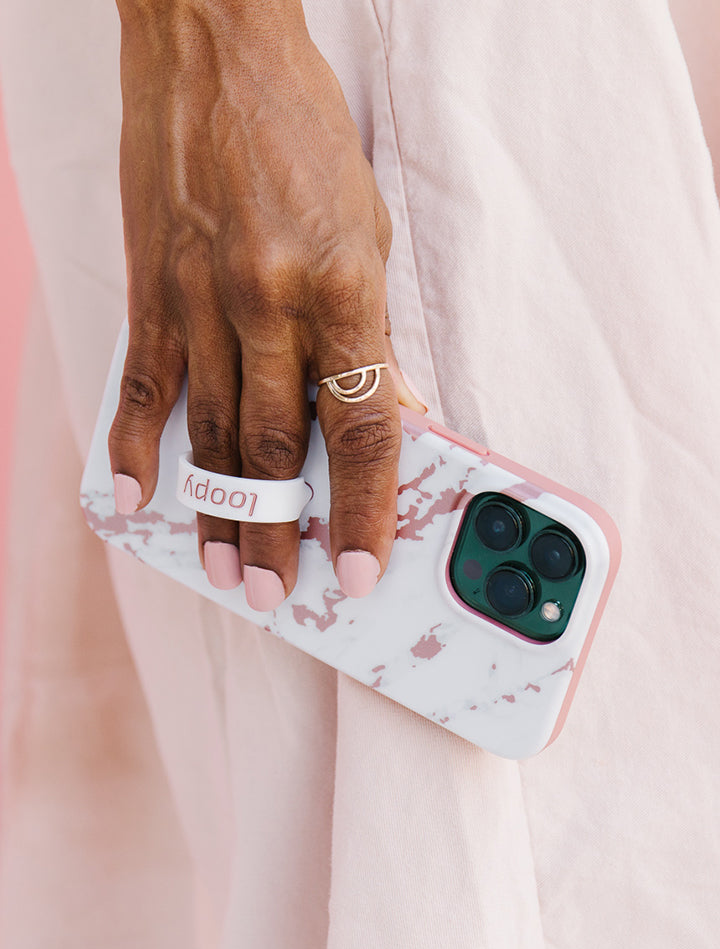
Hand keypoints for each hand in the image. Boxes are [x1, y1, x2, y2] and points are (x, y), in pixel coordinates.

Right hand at [108, 0, 425, 608]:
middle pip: (279, 446)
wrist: (217, 52)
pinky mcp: (152, 287)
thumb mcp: (369, 229)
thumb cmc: (305, 136)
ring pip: (211, 431)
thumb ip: (374, 330)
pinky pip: (145, 383)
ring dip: (219, 511)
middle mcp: (271, 302)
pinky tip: (136, 502)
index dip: (362, 507)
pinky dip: (139, 448)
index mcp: (343, 288)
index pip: (361, 425)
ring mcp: (203, 298)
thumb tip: (397, 407)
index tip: (359, 567)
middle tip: (280, 595)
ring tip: (225, 572)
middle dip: (282, 531)